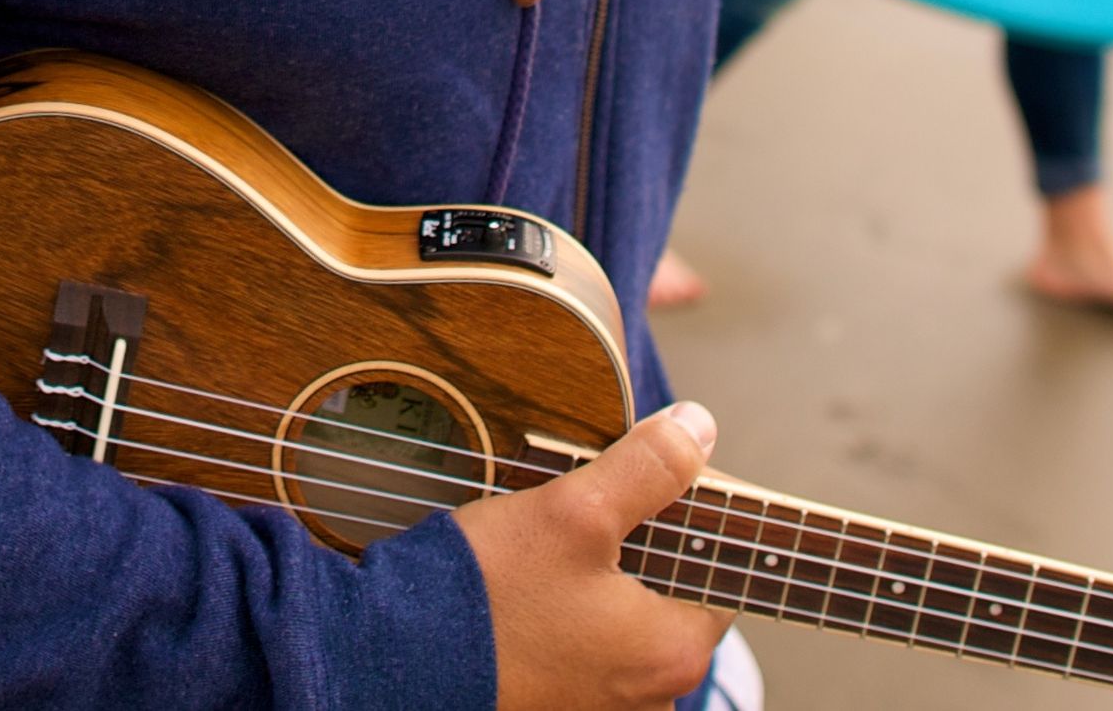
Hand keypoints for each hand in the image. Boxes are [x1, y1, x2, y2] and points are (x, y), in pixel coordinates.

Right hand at [455, 402, 730, 709]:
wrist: (395, 657)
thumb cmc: (486, 596)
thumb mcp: (574, 510)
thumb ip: (647, 467)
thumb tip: (699, 429)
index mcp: (671, 652)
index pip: (717, 574)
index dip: (687, 521)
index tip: (649, 491)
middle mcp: (647, 696)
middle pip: (665, 599)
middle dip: (631, 553)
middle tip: (582, 518)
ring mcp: (597, 708)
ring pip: (618, 625)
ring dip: (592, 585)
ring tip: (543, 552)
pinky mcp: (553, 705)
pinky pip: (578, 651)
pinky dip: (560, 617)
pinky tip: (522, 590)